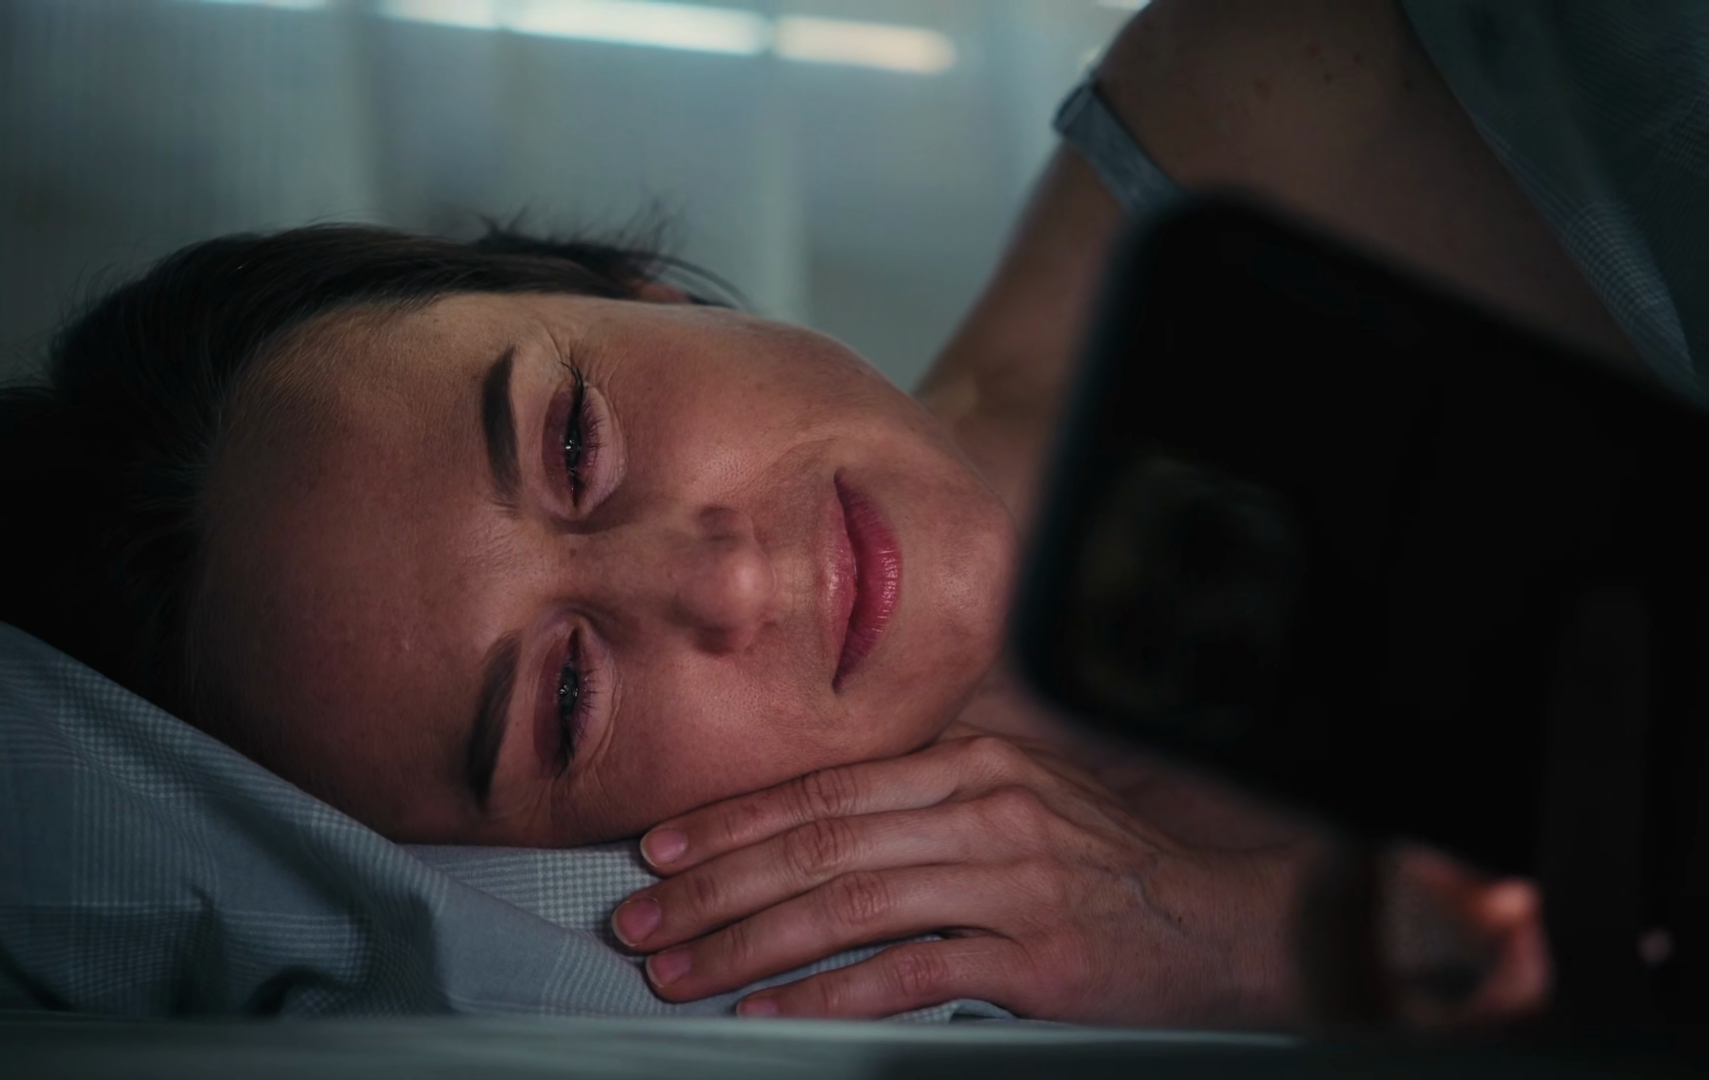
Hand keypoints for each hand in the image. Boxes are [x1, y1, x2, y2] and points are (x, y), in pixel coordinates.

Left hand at [608, 734, 1310, 1025]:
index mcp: (969, 764)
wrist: (1220, 923)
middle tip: (638, 920)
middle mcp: (982, 809)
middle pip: (817, 845)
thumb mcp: (1018, 800)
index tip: (658, 849)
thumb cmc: (1103, 864)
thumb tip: (810, 826)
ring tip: (678, 972)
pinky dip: (827, 998)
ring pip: (846, 907)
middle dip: (713, 886)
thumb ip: (925, 800)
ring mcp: (1009, 882)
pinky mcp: (1032, 958)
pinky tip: (768, 1014)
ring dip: (747, 943)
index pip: (824, 788)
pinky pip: (905, 976)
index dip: (731, 819)